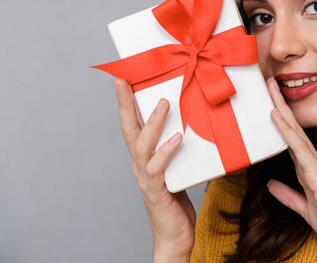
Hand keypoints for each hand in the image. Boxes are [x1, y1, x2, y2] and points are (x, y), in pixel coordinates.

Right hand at [114, 79, 195, 262]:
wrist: (174, 236)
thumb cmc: (177, 201)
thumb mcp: (179, 167)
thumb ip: (180, 149)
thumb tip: (194, 123)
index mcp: (144, 158)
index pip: (132, 125)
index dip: (125, 103)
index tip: (122, 80)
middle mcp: (140, 165)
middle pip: (128, 130)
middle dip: (125, 104)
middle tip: (124, 82)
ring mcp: (146, 178)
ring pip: (142, 146)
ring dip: (152, 123)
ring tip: (163, 103)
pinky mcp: (156, 191)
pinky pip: (158, 168)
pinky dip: (167, 151)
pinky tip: (178, 138)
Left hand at [265, 77, 316, 257]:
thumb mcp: (304, 207)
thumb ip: (288, 195)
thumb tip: (272, 185)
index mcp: (310, 170)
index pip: (291, 140)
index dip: (280, 121)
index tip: (270, 104)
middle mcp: (313, 163)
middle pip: (292, 129)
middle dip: (280, 106)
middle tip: (269, 83)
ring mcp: (315, 166)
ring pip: (294, 132)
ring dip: (281, 110)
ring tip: (270, 90)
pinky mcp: (316, 173)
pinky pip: (298, 148)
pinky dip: (286, 131)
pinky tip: (277, 116)